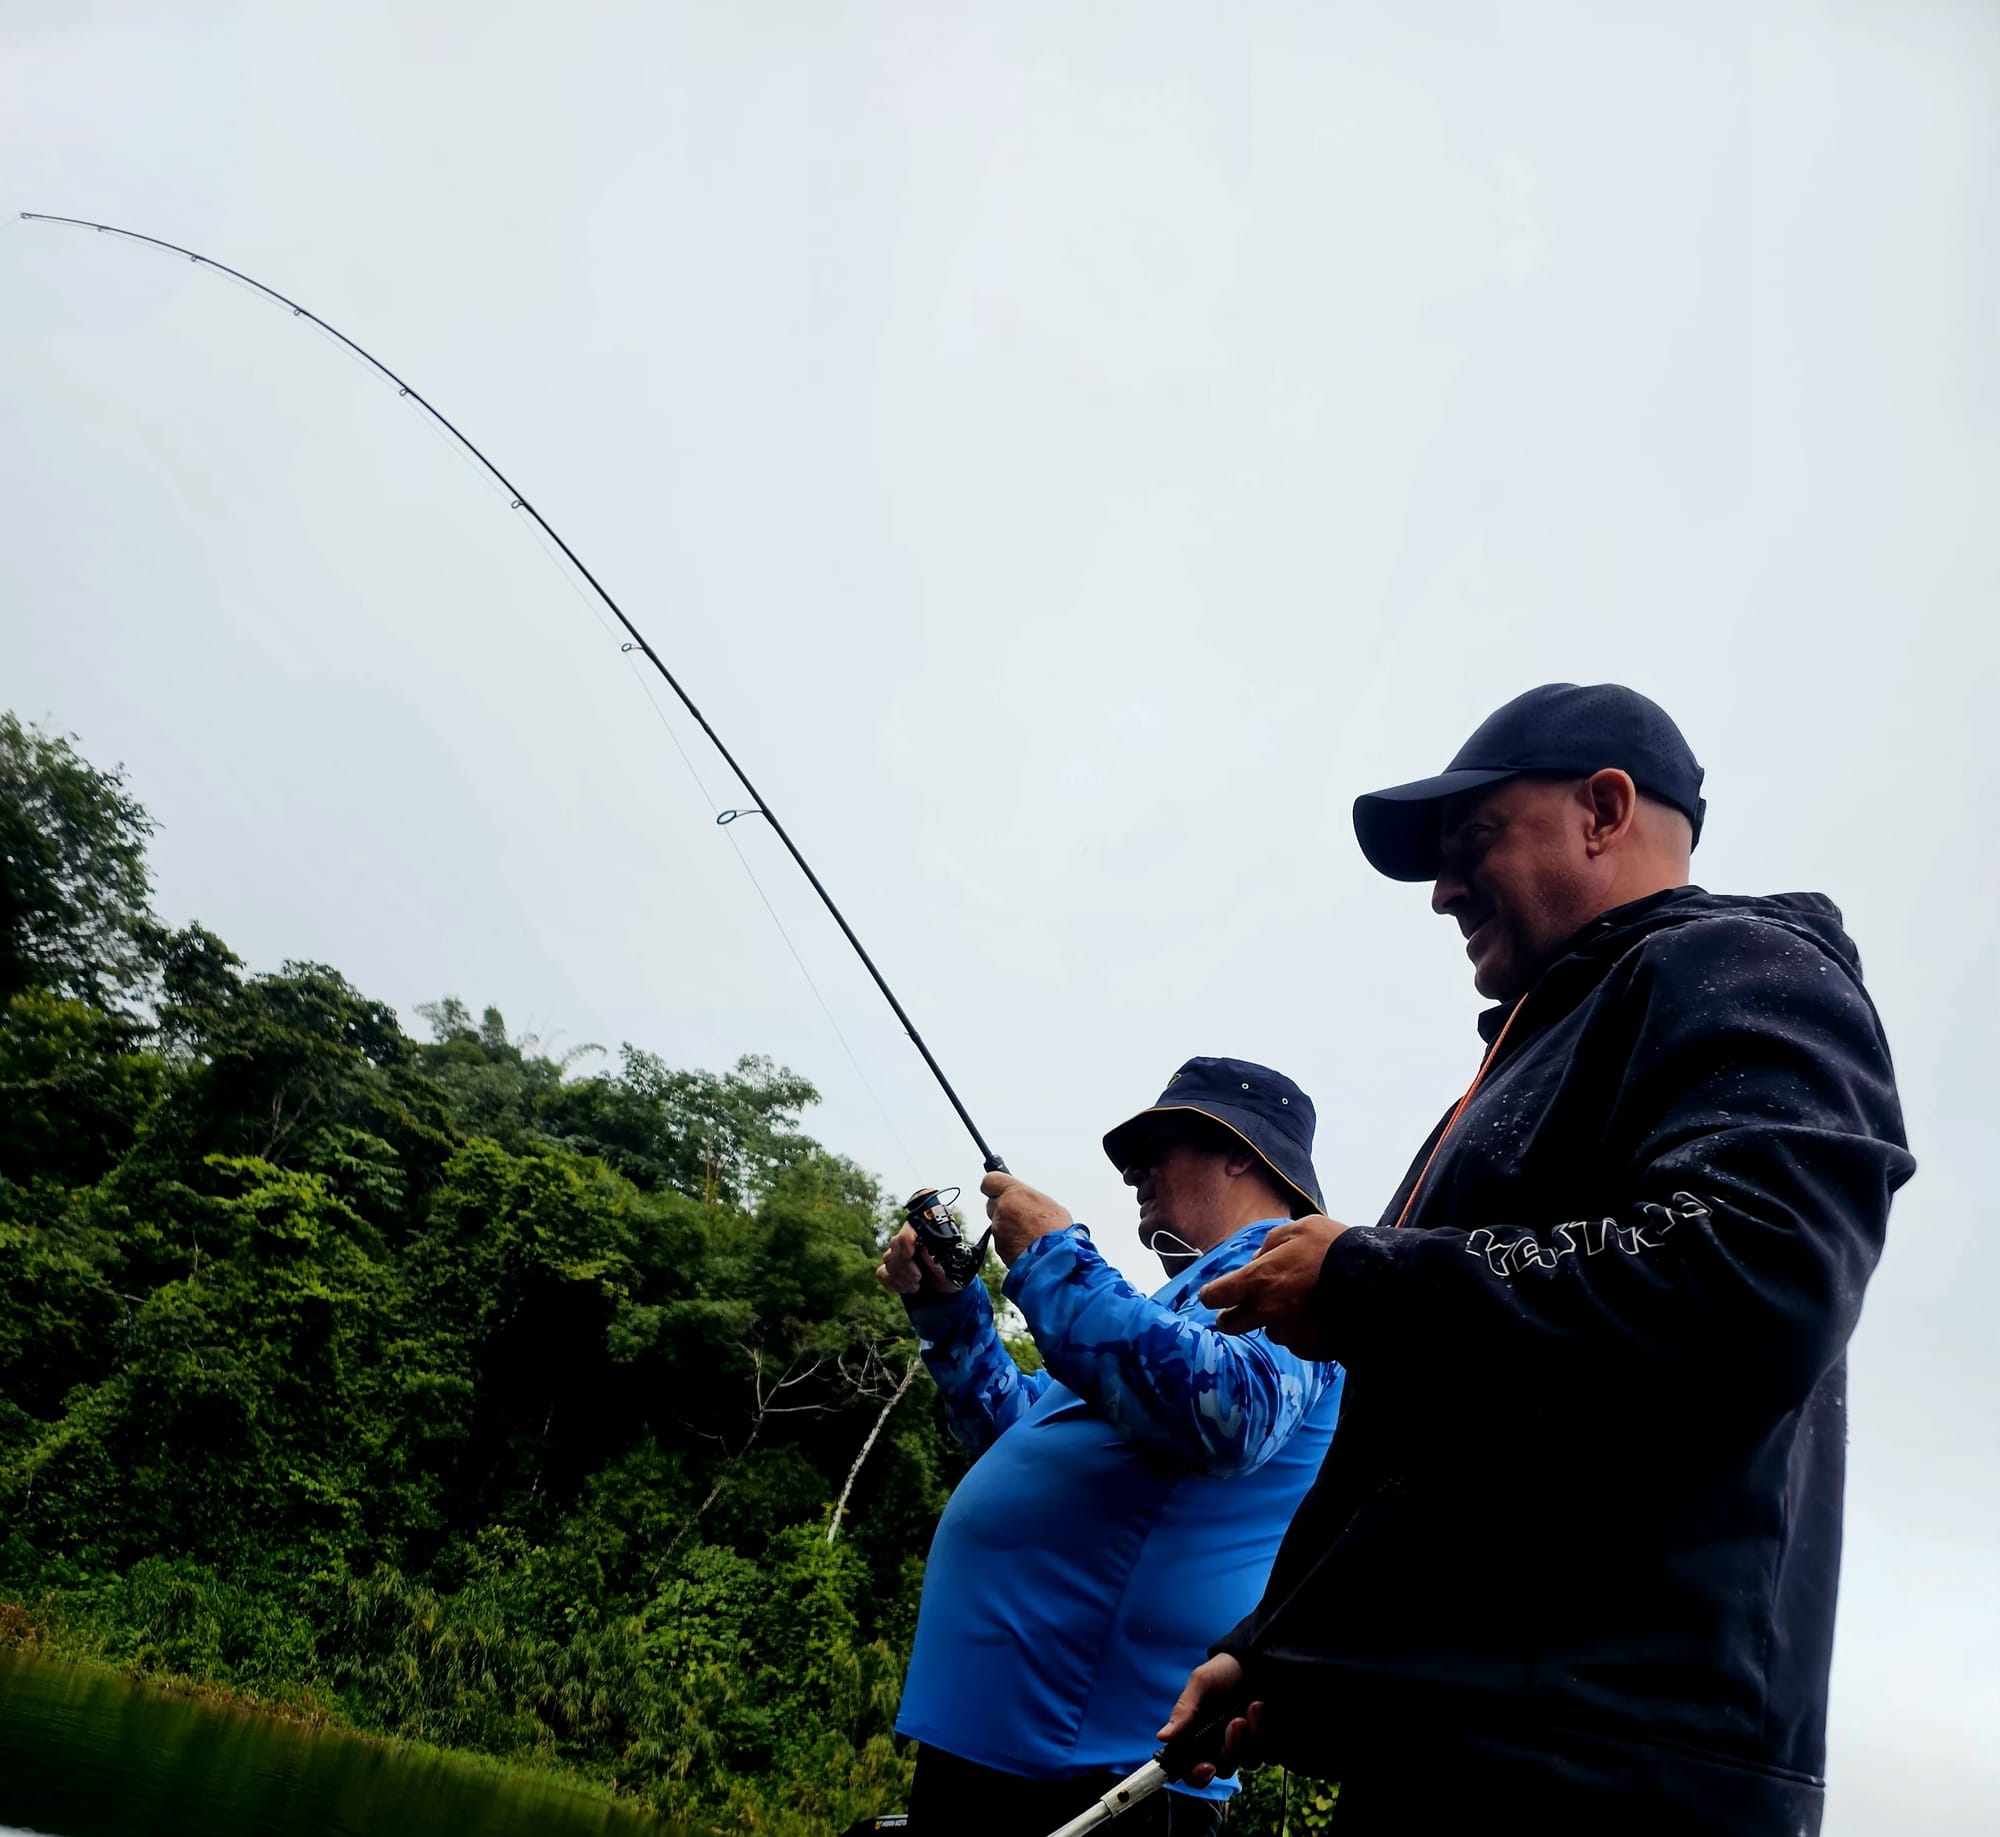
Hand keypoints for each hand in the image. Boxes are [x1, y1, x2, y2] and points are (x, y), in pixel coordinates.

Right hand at [874, 1223, 958, 1296]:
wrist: (950, 1285)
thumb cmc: (953, 1272)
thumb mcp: (951, 1268)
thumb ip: (936, 1259)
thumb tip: (923, 1250)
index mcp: (925, 1233)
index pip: (907, 1231)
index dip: (906, 1242)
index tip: (910, 1254)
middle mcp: (910, 1241)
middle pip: (895, 1247)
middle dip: (905, 1266)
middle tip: (918, 1278)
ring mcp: (899, 1255)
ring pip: (888, 1260)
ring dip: (900, 1276)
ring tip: (916, 1286)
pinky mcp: (892, 1270)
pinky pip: (882, 1273)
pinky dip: (892, 1283)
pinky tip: (905, 1288)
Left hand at [979, 1171, 1073, 1266]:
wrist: (1056, 1259)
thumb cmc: (1057, 1231)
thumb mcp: (1047, 1204)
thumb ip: (1027, 1199)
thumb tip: (1023, 1201)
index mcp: (1014, 1193)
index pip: (990, 1181)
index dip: (995, 1186)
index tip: (1000, 1189)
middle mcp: (1002, 1210)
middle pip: (993, 1204)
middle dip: (1003, 1209)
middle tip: (1020, 1215)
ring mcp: (998, 1230)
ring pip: (998, 1225)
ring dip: (1009, 1228)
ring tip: (1030, 1235)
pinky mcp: (999, 1248)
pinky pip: (1002, 1242)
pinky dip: (1011, 1243)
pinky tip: (1027, 1246)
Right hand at [1157, 1653, 1261, 1785]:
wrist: (1257, 1657)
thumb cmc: (1224, 1670)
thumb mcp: (1201, 1683)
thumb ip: (1184, 1710)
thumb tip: (1162, 1736)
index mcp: (1200, 1737)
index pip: (1194, 1771)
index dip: (1198, 1776)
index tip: (1207, 1766)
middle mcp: (1223, 1745)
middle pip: (1224, 1769)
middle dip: (1231, 1748)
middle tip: (1236, 1722)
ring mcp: (1247, 1745)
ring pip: (1248, 1762)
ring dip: (1252, 1737)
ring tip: (1255, 1706)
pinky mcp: (1268, 1741)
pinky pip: (1270, 1755)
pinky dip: (1268, 1736)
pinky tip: (1267, 1712)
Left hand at [1199, 1215, 1349, 1357]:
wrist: (1376, 1283)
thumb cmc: (1333, 1248)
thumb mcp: (1297, 1229)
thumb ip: (1268, 1246)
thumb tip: (1255, 1261)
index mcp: (1258, 1280)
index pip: (1216, 1296)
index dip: (1211, 1295)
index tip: (1213, 1294)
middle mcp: (1267, 1312)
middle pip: (1230, 1324)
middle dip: (1231, 1316)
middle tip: (1244, 1306)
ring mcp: (1288, 1334)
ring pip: (1268, 1331)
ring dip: (1274, 1321)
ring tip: (1299, 1304)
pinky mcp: (1309, 1349)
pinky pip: (1295, 1342)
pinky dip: (1300, 1332)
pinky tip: (1317, 1316)